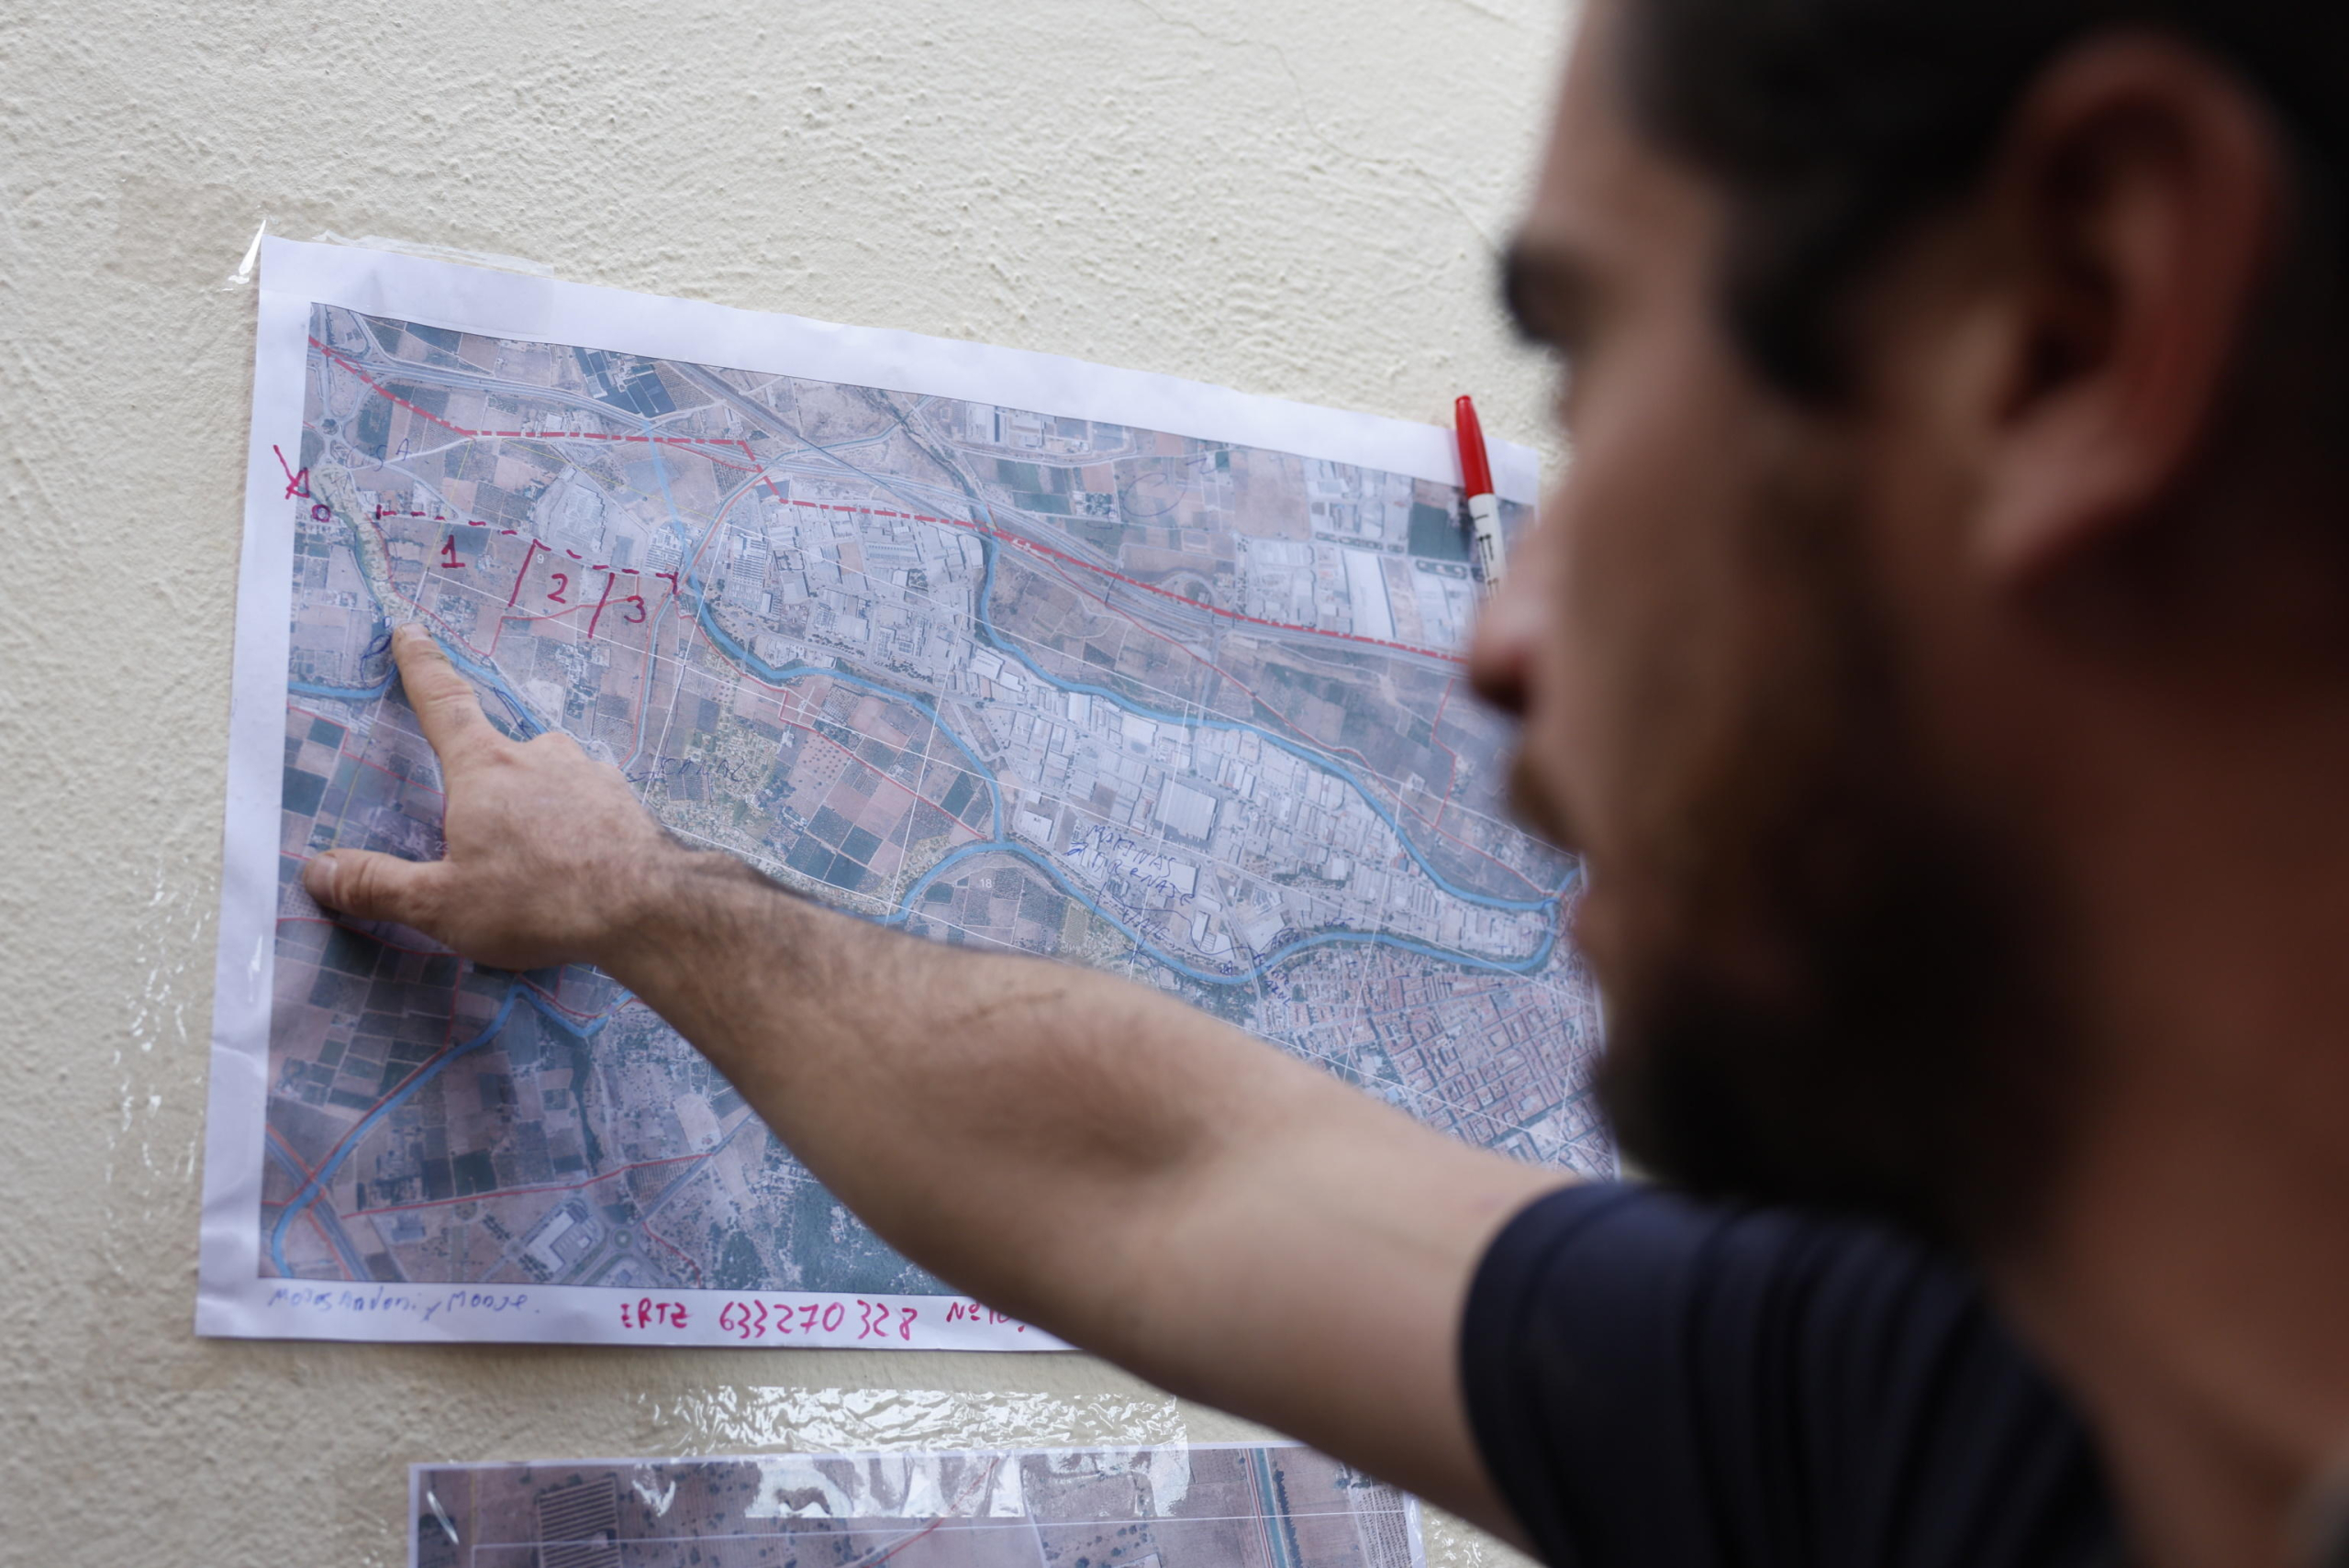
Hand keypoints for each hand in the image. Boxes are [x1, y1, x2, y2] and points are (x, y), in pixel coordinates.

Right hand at [302, 622, 693, 969]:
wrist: (652, 906)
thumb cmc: (542, 899)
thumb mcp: (443, 904)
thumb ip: (379, 885)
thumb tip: (320, 871)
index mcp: (485, 767)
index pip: (442, 701)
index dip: (420, 666)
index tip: (410, 631)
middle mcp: (539, 755)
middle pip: (496, 753)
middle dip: (484, 789)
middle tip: (484, 840)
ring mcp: (589, 775)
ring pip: (547, 779)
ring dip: (534, 810)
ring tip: (534, 868)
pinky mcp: (625, 803)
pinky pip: (587, 807)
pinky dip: (575, 830)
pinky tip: (579, 869)